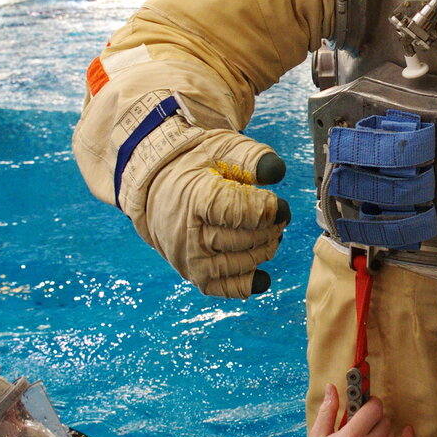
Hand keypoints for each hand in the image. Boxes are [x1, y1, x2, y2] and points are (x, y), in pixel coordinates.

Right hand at [140, 129, 288, 297]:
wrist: (159, 186)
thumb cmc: (197, 165)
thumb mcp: (223, 149)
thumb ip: (252, 158)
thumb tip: (276, 171)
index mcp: (194, 198)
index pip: (241, 212)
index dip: (267, 208)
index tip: (277, 201)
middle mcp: (189, 234)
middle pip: (245, 239)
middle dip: (270, 228)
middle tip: (276, 216)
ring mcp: (190, 258)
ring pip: (241, 263)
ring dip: (265, 249)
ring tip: (269, 232)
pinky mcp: (195, 275)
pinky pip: (227, 287)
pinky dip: (249, 282)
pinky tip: (262, 272)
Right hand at [301, 384, 412, 436]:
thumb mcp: (317, 436)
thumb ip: (328, 410)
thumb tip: (332, 388)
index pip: (374, 408)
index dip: (370, 402)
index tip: (364, 404)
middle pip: (384, 419)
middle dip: (374, 416)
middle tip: (363, 420)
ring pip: (392, 431)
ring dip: (383, 427)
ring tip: (370, 432)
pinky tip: (407, 430)